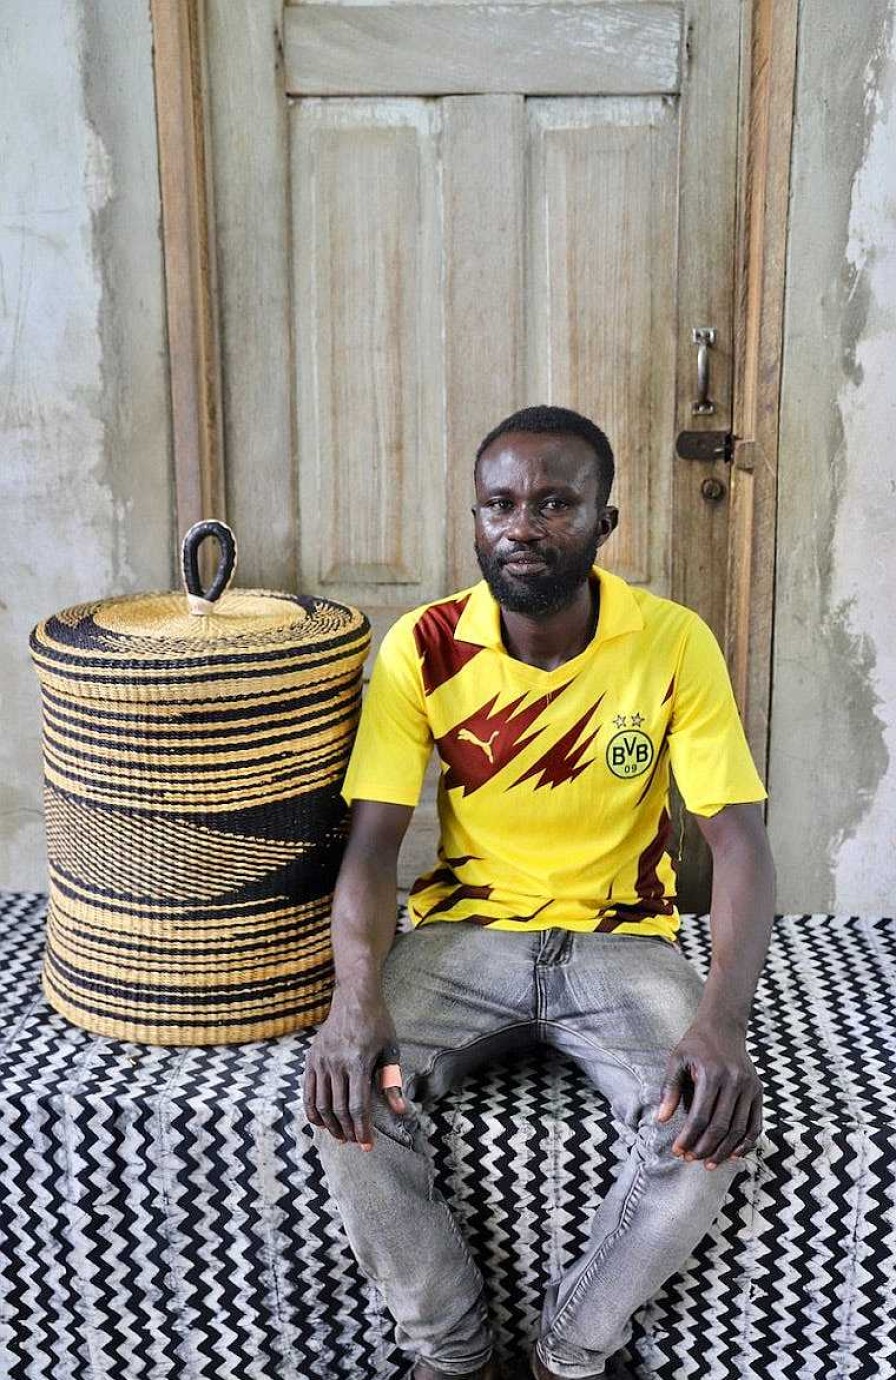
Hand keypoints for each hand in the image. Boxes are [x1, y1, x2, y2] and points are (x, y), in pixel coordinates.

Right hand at [302, 989, 410, 1150]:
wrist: (354, 997)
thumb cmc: (377, 1023)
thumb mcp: (390, 1050)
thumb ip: (392, 1082)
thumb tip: (401, 1111)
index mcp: (358, 1061)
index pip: (357, 1105)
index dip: (362, 1129)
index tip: (367, 1145)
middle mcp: (336, 1062)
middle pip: (338, 1108)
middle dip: (347, 1130)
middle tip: (354, 1143)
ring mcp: (321, 1060)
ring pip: (321, 1103)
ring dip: (330, 1124)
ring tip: (340, 1135)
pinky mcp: (311, 1058)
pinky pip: (308, 1091)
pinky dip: (312, 1110)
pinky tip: (321, 1122)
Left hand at [655, 1017, 761, 1168]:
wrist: (723, 1026)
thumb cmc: (696, 1045)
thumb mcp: (676, 1060)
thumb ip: (669, 1089)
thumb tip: (661, 1120)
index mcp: (712, 1075)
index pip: (700, 1117)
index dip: (688, 1138)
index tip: (677, 1151)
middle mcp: (735, 1082)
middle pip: (721, 1127)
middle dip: (704, 1148)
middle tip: (690, 1159)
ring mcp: (750, 1087)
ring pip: (739, 1129)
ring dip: (724, 1151)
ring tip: (708, 1163)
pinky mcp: (758, 1091)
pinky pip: (755, 1124)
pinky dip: (746, 1143)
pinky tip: (733, 1154)